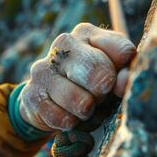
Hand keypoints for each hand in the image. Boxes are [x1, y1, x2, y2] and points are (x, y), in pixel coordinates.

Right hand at [19, 23, 135, 130]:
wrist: (48, 100)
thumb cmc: (87, 83)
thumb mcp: (111, 74)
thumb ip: (123, 74)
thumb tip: (124, 84)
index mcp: (87, 33)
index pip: (122, 52)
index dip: (125, 76)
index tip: (119, 86)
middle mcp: (64, 44)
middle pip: (101, 74)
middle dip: (104, 94)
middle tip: (98, 97)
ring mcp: (44, 68)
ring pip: (82, 102)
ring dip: (87, 112)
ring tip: (83, 108)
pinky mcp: (31, 94)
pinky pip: (62, 119)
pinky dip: (71, 123)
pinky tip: (68, 116)